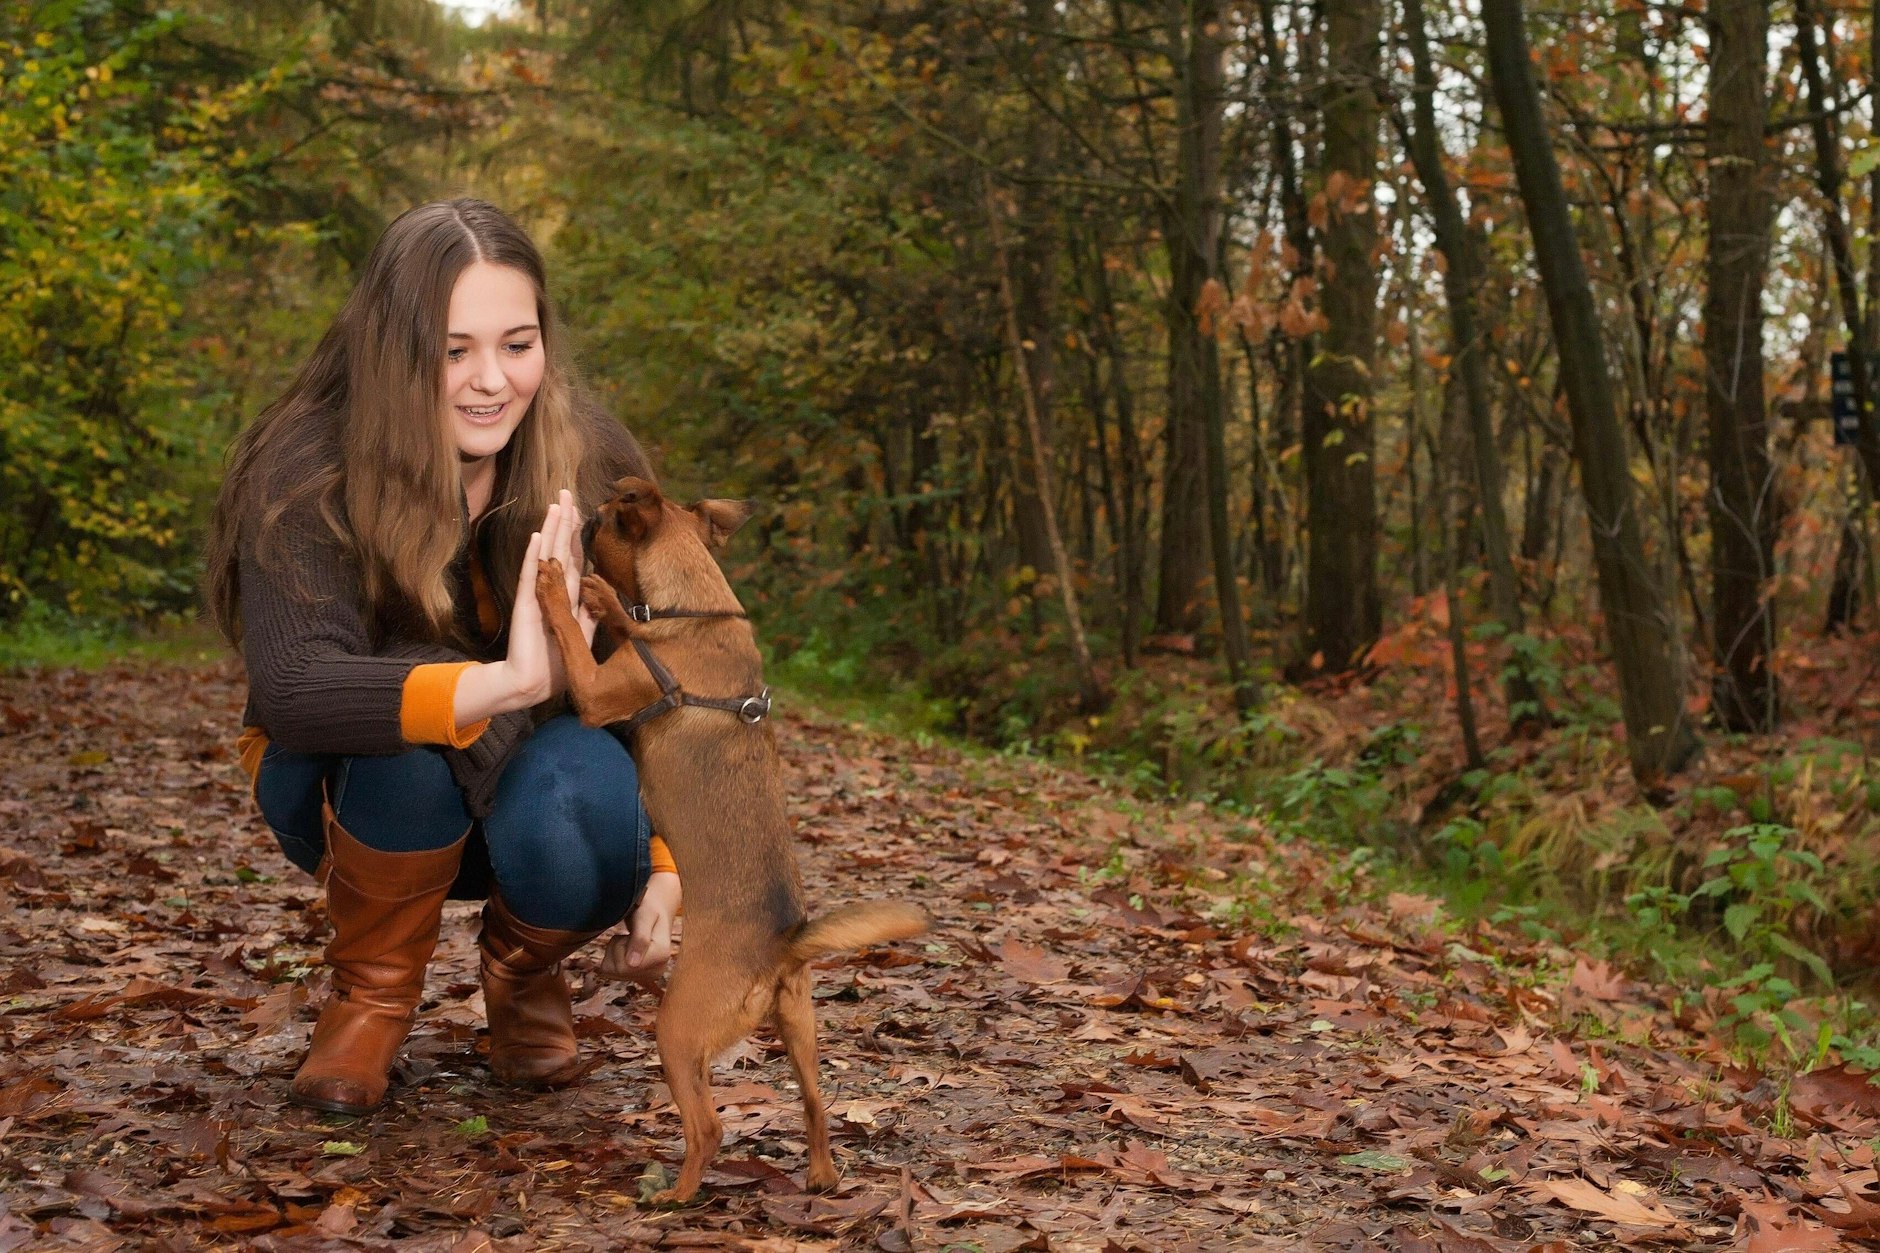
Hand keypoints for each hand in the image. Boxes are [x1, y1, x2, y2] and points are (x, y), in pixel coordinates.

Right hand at [454, 493, 588, 720]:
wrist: (530, 683)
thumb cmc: (556, 662)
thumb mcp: (581, 634)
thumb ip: (588, 612)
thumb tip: (599, 593)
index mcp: (564, 596)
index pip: (571, 557)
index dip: (575, 534)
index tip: (582, 510)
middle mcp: (550, 589)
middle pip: (559, 548)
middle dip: (564, 521)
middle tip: (567, 492)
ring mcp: (537, 594)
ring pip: (546, 555)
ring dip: (551, 529)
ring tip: (556, 504)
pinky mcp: (527, 606)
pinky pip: (531, 576)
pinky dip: (535, 556)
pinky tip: (538, 536)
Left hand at [602, 871, 680, 982]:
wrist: (653, 911)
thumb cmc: (648, 908)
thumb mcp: (644, 914)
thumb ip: (640, 937)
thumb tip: (633, 964)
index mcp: (661, 956)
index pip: (624, 966)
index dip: (619, 946)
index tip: (632, 932)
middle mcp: (657, 971)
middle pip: (618, 970)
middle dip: (616, 949)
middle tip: (629, 934)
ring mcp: (647, 977)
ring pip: (612, 972)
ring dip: (614, 953)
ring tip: (628, 939)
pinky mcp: (637, 978)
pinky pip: (610, 973)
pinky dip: (612, 958)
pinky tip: (625, 948)